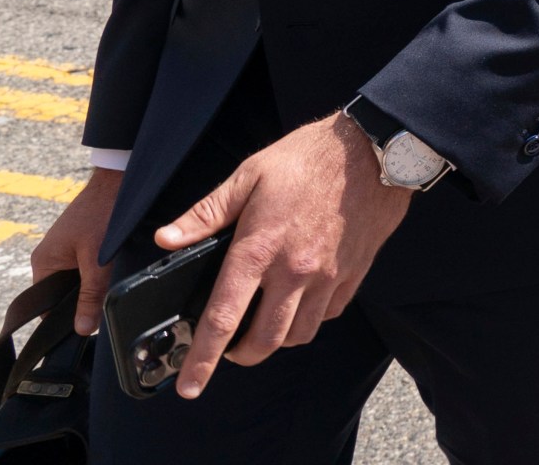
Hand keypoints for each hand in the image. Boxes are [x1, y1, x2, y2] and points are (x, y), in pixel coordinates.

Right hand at [30, 166, 122, 335]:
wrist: (120, 178)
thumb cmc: (103, 213)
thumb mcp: (98, 259)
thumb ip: (90, 294)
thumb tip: (82, 330)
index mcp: (43, 263)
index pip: (46, 307)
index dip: (65, 320)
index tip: (86, 328)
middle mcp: (50, 258)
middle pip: (64, 296)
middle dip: (82, 303)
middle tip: (105, 307)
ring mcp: (66, 250)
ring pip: (79, 282)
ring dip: (93, 287)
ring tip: (111, 286)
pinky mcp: (82, 243)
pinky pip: (88, 268)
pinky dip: (100, 273)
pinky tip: (115, 272)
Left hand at [152, 112, 413, 397]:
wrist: (372, 152)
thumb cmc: (307, 159)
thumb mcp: (248, 176)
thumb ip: (206, 214)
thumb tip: (166, 239)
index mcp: (258, 249)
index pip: (223, 317)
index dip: (203, 358)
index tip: (190, 386)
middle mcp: (294, 271)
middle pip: (264, 341)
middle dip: (240, 356)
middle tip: (229, 349)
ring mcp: (327, 276)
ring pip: (298, 334)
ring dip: (276, 339)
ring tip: (264, 323)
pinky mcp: (352, 274)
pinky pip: (328, 315)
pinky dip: (310, 319)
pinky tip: (300, 301)